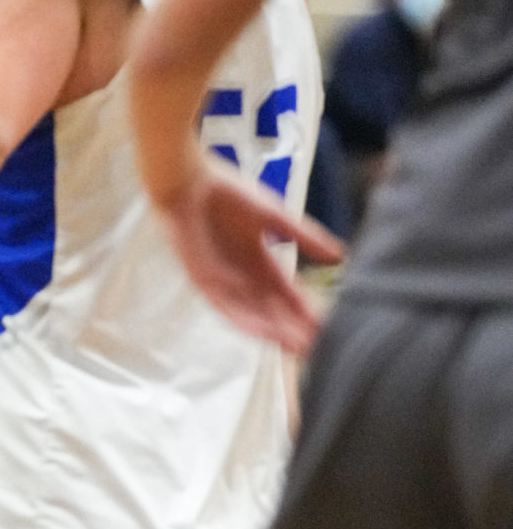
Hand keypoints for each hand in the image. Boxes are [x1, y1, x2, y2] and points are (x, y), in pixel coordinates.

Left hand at [158, 159, 343, 352]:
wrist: (190, 181)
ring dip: (270, 329)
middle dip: (293, 328)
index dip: (306, 311)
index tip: (327, 327)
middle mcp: (241, 277)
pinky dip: (240, 315)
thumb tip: (340, 256)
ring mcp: (220, 280)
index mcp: (260, 262)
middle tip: (315, 347)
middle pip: (272, 310)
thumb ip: (306, 237)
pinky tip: (259, 327)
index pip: (288, 294)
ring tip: (291, 344)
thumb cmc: (227, 194)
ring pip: (249, 313)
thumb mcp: (275, 217)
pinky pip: (222, 303)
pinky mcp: (200, 278)